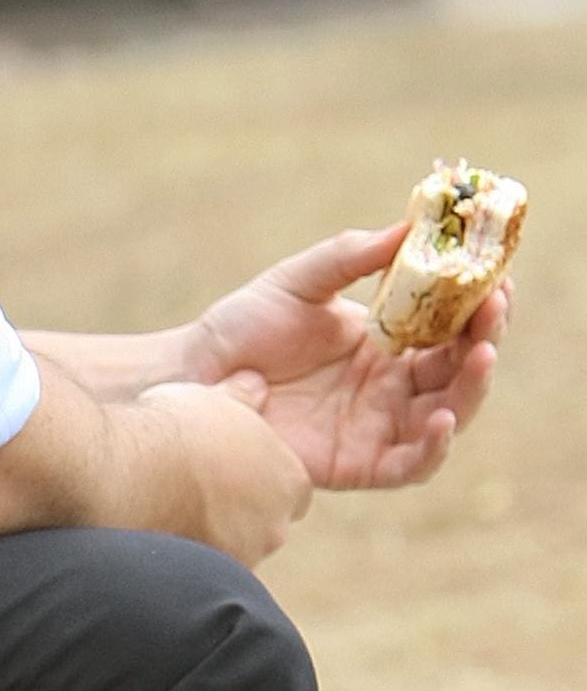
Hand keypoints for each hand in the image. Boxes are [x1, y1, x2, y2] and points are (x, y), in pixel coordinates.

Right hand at [135, 375, 313, 565]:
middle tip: (196, 487)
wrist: (123, 470)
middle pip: (265, 523)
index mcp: (291, 480)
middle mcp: (276, 525)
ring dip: (211, 534)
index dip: (259, 479)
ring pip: (233, 548)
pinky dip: (185, 552)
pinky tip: (155, 530)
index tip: (228, 469)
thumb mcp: (214, 398)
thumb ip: (243, 397)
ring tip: (169, 507)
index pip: (291, 489)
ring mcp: (241, 556)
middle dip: (238, 511)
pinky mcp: (205, 578)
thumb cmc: (171, 429)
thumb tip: (255, 384)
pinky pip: (201, 569)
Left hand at [181, 225, 508, 490]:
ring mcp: (377, 427)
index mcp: (389, 343)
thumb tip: (408, 226)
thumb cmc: (244, 326)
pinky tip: (440, 420)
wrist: (193, 374)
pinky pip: (409, 465)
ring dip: (472, 389)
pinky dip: (433, 447)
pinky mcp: (356, 464)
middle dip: (484, 339)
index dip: (481, 306)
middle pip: (459, 370)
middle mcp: (393, 387)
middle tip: (492, 309)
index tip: (498, 278)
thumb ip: (350, 256)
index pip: (453, 326)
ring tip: (479, 355)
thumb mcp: (299, 281)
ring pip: (447, 415)